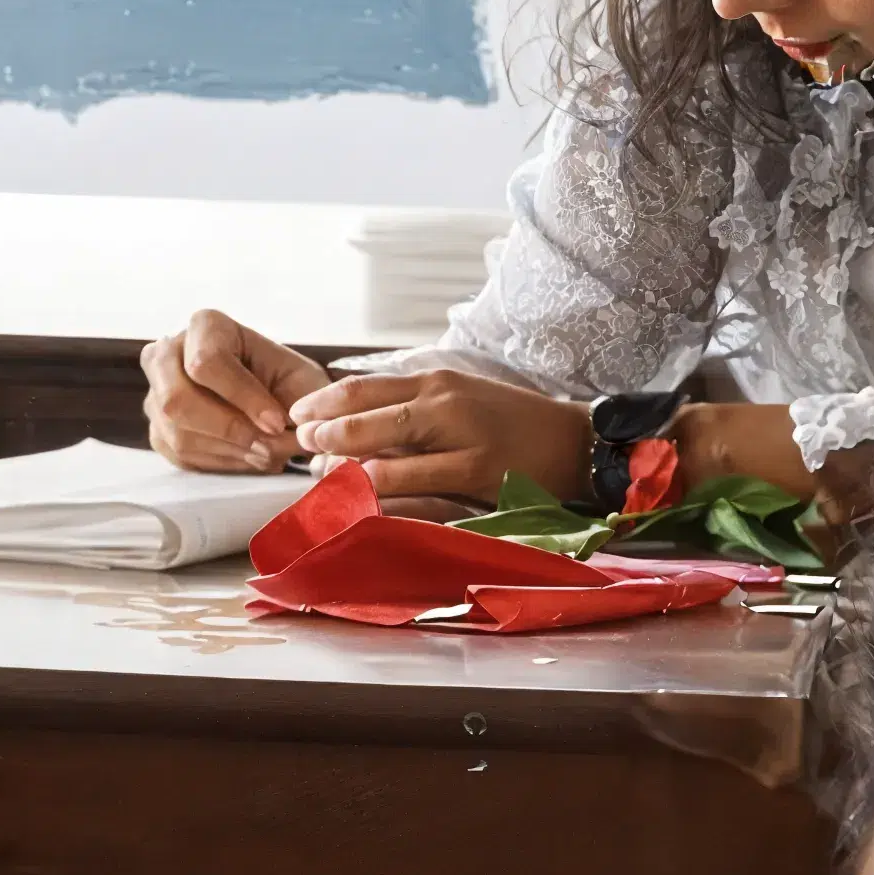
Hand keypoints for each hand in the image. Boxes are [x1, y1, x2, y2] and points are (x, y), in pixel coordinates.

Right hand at [136, 311, 336, 474]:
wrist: (276, 397)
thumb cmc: (289, 382)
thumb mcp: (302, 380)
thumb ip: (294, 404)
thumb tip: (272, 438)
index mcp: (206, 326)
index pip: (206, 362)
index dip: (243, 397)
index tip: (278, 422)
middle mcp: (167, 354)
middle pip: (176, 400)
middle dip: (229, 430)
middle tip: (268, 445)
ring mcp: (155, 393)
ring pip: (177, 433)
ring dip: (230, 451)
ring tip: (267, 452)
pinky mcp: (157, 429)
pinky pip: (180, 456)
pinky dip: (221, 462)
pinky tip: (247, 454)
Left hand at [287, 364, 589, 502]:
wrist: (577, 443)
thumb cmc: (510, 423)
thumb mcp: (458, 400)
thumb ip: (411, 408)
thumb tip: (354, 423)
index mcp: (435, 381)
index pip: (363, 388)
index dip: (322, 402)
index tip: (296, 415)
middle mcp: (444, 403)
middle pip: (365, 415)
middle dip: (325, 433)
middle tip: (300, 446)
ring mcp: (462, 438)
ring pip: (388, 449)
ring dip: (347, 463)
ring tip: (322, 474)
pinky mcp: (479, 472)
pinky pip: (422, 481)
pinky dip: (387, 487)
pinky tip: (365, 492)